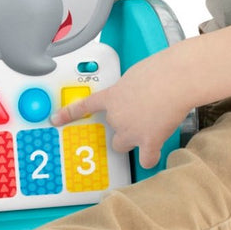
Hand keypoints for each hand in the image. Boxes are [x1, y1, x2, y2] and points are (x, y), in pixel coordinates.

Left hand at [50, 48, 191, 168]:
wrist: (175, 79)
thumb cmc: (160, 70)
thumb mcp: (133, 75)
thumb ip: (126, 90)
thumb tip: (133, 98)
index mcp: (111, 97)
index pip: (84, 106)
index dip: (68, 114)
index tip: (55, 120)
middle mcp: (116, 117)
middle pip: (111, 131)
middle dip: (122, 127)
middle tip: (139, 115)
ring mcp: (131, 131)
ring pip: (124, 145)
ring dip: (134, 140)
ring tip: (151, 126)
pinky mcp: (149, 141)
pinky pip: (146, 159)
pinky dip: (150, 157)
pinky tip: (155, 151)